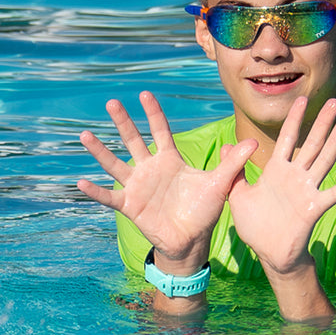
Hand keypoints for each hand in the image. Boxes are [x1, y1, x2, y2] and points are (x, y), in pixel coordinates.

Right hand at [78, 91, 256, 270]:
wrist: (191, 241)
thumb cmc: (204, 211)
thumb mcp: (221, 184)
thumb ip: (234, 163)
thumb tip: (255, 141)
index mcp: (170, 160)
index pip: (160, 131)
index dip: (153, 113)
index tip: (144, 94)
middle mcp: (150, 169)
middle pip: (133, 140)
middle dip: (123, 122)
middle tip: (111, 102)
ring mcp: (138, 187)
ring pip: (115, 164)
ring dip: (100, 150)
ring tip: (85, 134)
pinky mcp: (130, 206)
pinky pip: (109, 197)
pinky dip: (95, 191)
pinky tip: (80, 182)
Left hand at [227, 96, 335, 277]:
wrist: (268, 252)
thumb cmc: (255, 224)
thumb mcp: (238, 195)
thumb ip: (235, 171)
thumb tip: (226, 147)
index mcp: (276, 171)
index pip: (286, 139)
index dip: (294, 119)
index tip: (302, 99)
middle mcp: (294, 176)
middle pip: (311, 144)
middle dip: (322, 123)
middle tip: (335, 101)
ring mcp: (306, 190)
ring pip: (324, 161)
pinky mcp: (314, 208)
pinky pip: (333, 194)